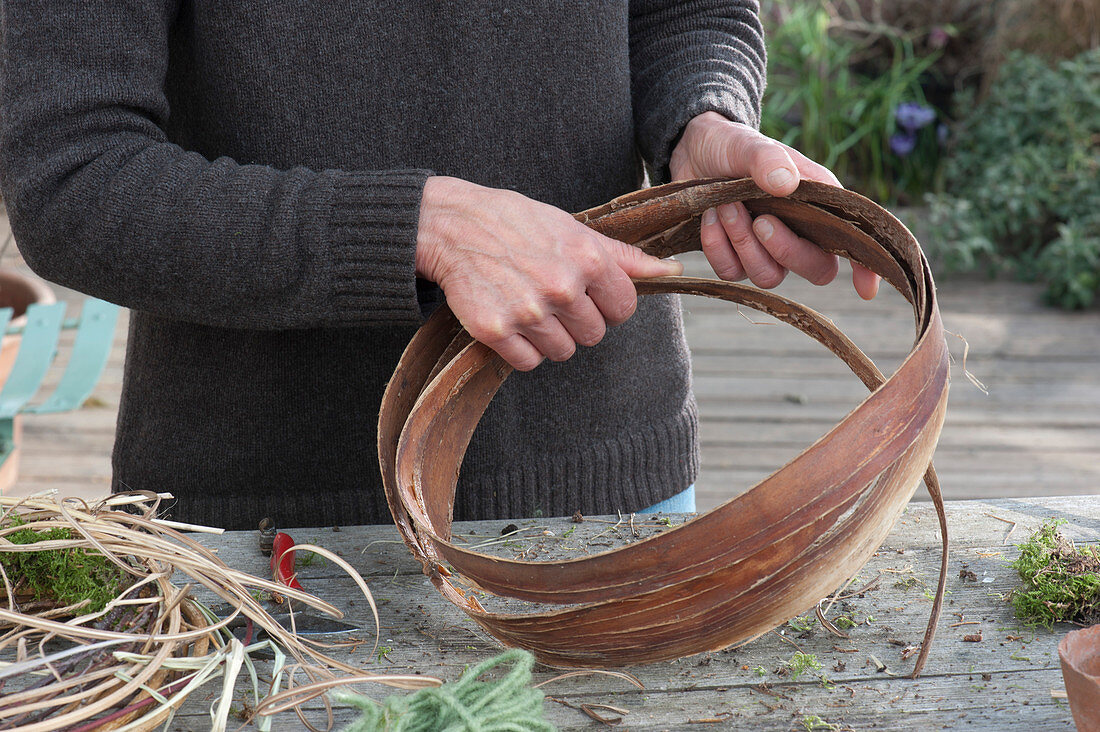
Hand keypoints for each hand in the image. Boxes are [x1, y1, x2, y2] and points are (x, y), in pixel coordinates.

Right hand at [416, 176, 682, 370]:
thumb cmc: (516, 223)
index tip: (585, 292)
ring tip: (527, 304)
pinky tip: (509, 317)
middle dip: (576, 320)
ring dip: (548, 336)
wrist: (451, 225)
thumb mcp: (573, 229)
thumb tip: (672, 270)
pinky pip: (528, 362)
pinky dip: (520, 348)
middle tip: (549, 295)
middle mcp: (562, 287)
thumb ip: (622, 256)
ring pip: (563, 351)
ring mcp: (529, 312)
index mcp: (587, 258)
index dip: (606, 303)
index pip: (624, 309)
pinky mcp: (496, 331)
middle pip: (594, 335)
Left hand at [669, 111, 879, 299]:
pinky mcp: (735, 259)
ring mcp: (767, 251)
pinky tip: (709, 217)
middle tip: (759, 220)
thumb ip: (767, 159)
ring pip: (769, 276)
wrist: (693, 152)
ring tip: (725, 207)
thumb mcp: (748, 144)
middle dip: (786, 249)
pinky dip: (718, 247)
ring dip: (744, 244)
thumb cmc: (731, 147)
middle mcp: (799, 233)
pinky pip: (731, 273)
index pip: (852, 242)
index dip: (864, 269)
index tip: (866, 290)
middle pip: (816, 269)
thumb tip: (786, 184)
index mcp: (818, 204)